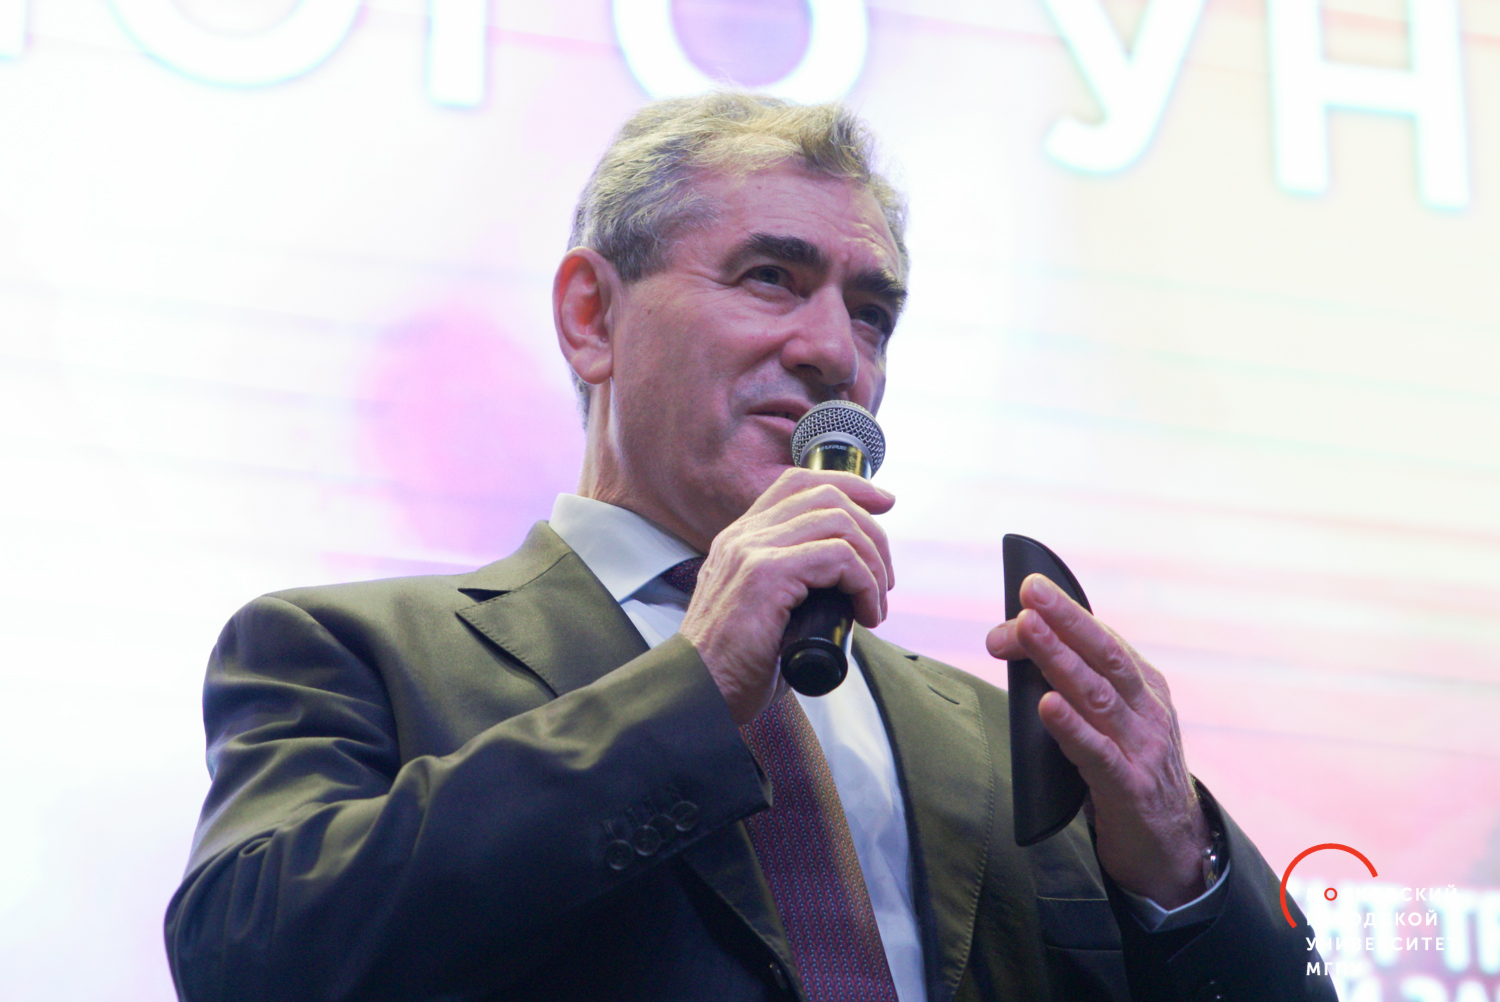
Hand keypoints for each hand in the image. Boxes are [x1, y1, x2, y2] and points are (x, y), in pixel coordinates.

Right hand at [680, 468, 894, 725]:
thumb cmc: (734, 669)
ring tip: (875, 602)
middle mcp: (742, 536)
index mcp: (740, 539)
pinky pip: (838, 557)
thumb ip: (794, 588)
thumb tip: (847, 590)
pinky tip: (866, 615)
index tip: (884, 504)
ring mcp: (752, 552)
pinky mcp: (765, 576)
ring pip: (838, 522)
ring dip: (873, 561)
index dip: (850, 486)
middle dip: (873, 530)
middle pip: (826, 495)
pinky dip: (864, 583)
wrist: (696, 696)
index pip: (797, 484)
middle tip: (885, 578)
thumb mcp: (764, 613)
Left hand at [986, 574, 1210, 907]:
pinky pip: (1096, 752)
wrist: (1169, 848)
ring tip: (1028, 632)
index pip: (1102, 640)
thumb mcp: (1109, 722)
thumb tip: (1018, 647)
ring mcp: (1142, 748)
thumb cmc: (1125, 773)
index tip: (1026, 595)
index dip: (1064, 616)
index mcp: (1144, 688)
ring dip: (1058, 660)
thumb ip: (1077, 688)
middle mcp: (1147, 711)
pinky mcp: (1130, 788)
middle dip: (1065, 619)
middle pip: (1104, 655)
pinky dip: (1069, 726)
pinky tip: (1045, 705)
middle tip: (1030, 592)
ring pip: (1097, 695)